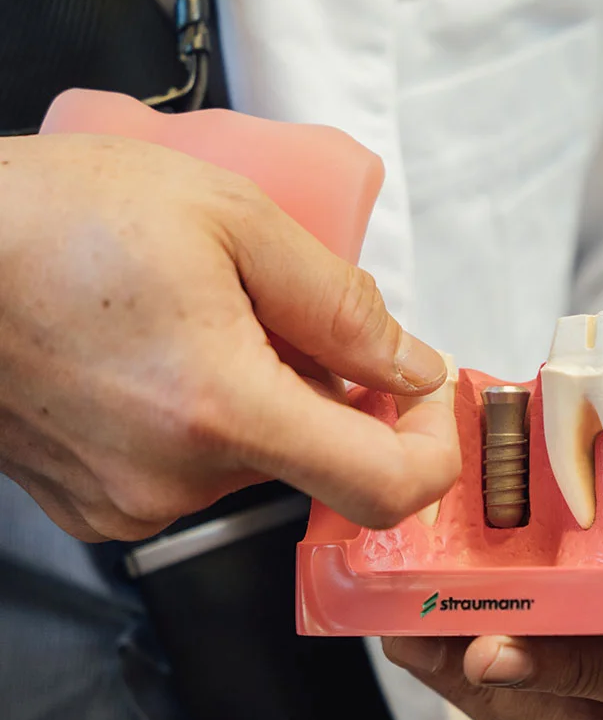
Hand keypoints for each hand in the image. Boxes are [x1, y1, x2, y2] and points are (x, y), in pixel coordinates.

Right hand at [0, 131, 459, 541]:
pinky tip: (161, 349)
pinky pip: (190, 467)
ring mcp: (127, 502)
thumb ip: (340, 305)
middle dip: (327, 386)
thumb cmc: (55, 217)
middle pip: (314, 456)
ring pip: (251, 456)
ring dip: (260, 392)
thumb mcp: (230, 219)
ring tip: (199, 312)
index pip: (383, 488)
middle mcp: (173, 481)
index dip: (430, 447)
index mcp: (220, 411)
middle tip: (280, 304)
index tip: (424, 393)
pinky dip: (207, 415)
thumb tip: (410, 365)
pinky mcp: (93, 502)